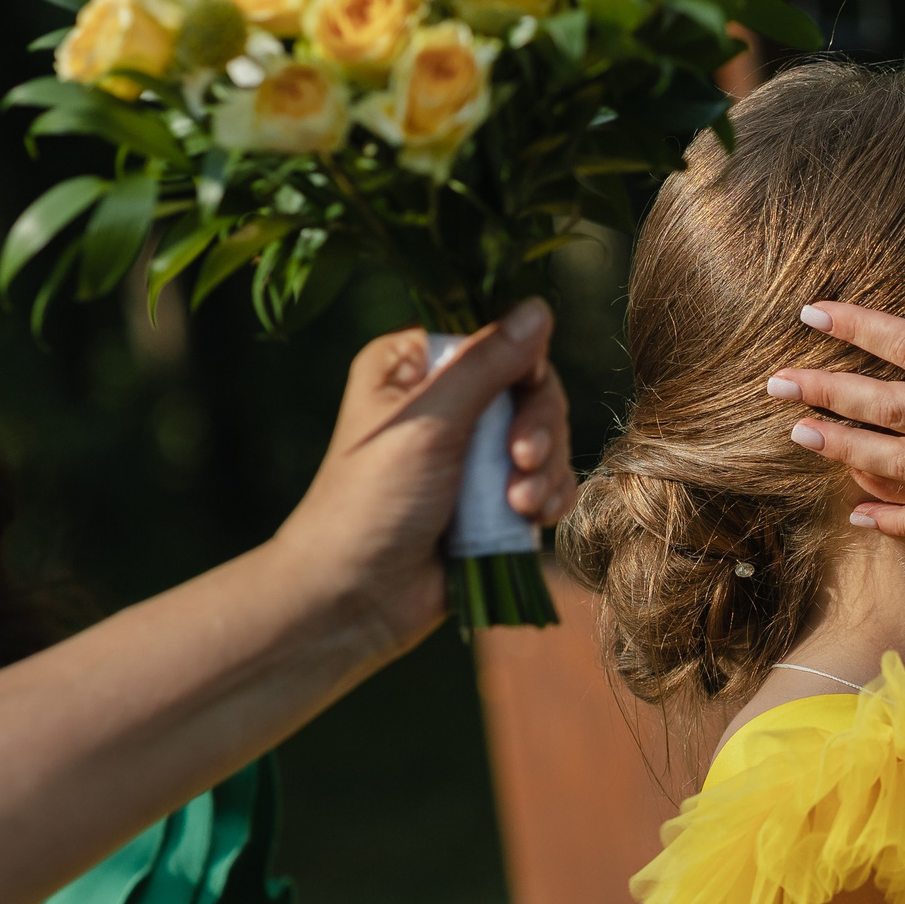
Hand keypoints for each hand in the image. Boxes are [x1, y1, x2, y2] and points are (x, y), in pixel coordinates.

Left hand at [269, 302, 573, 652]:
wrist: (356, 598)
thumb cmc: (373, 502)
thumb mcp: (431, 424)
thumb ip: (487, 365)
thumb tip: (539, 305)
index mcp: (413, 367)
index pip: (500, 345)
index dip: (526, 379)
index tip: (521, 424)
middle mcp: (445, 403)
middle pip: (532, 392)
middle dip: (538, 434)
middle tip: (522, 467)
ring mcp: (470, 454)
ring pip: (547, 440)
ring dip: (545, 474)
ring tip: (519, 509)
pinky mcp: (491, 500)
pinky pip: (547, 482)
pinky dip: (548, 499)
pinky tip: (531, 521)